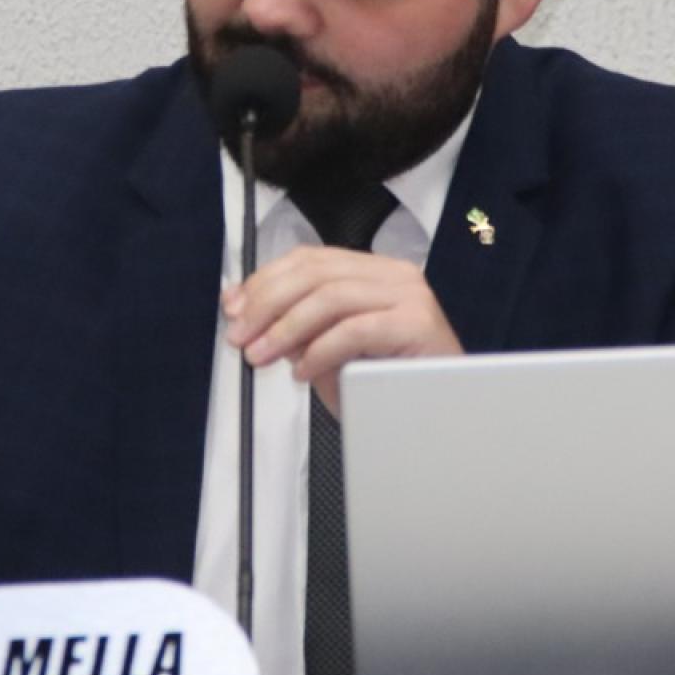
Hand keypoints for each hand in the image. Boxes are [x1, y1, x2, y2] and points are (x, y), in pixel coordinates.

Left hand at [223, 247, 462, 415]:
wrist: (441, 415)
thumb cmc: (387, 383)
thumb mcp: (330, 351)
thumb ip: (298, 329)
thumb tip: (251, 318)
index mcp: (372, 271)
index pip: (310, 260)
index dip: (265, 280)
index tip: (233, 307)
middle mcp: (393, 273)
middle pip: (315, 272)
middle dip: (267, 304)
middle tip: (239, 337)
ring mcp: (409, 295)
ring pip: (330, 296)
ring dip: (285, 328)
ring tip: (261, 356)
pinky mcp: (417, 323)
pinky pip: (354, 329)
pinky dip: (319, 350)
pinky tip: (302, 371)